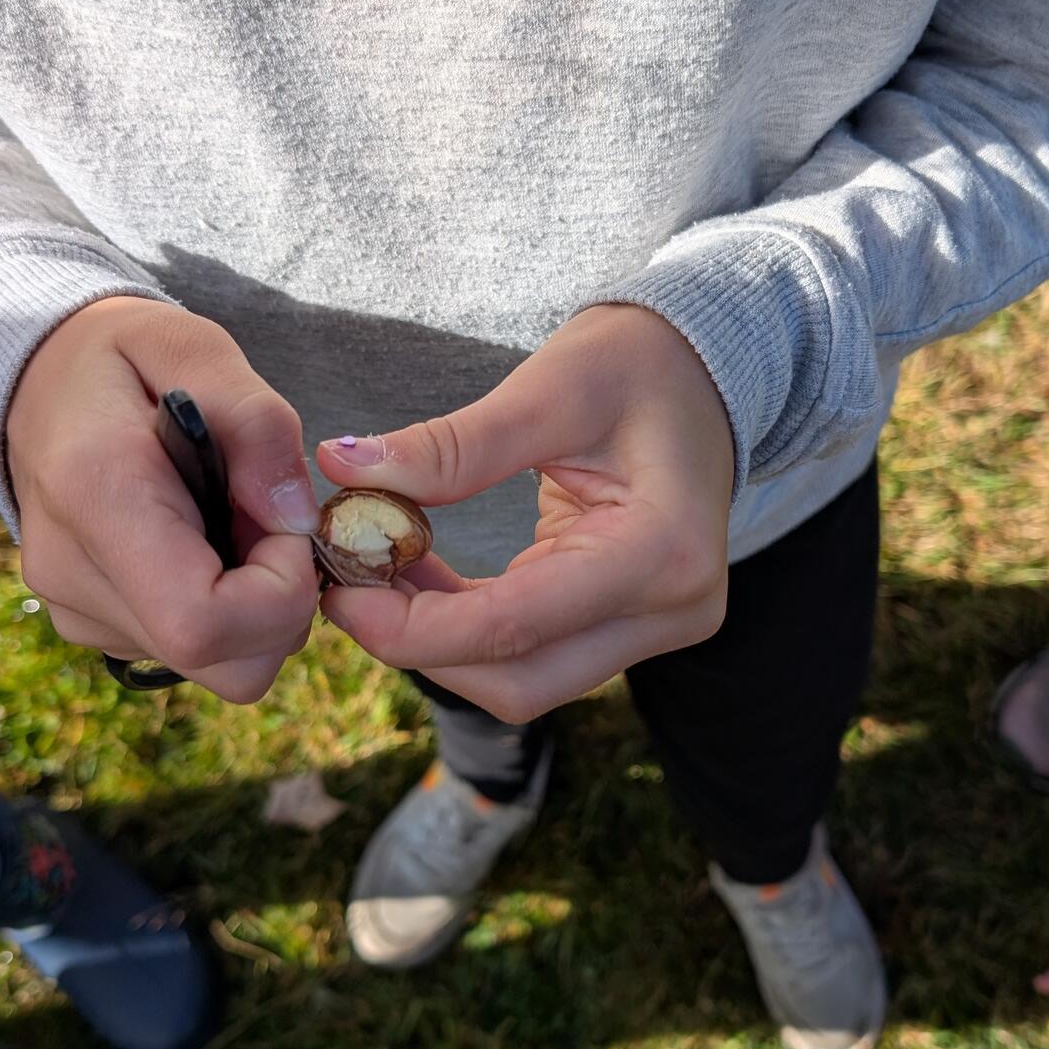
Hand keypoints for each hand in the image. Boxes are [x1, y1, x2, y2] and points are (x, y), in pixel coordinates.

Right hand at [8, 296, 319, 701]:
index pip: (203, 623)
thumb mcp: (193, 348)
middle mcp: (72, 573)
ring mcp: (75, 611)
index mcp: (97, 498)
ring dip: (258, 607)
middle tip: (269, 524)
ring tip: (230, 522)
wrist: (33, 380)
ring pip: (220, 666)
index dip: (280, 593)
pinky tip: (204, 543)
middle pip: (227, 665)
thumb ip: (258, 424)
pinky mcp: (90, 625)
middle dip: (285, 608)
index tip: (286, 526)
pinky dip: (226, 610)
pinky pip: (193, 652)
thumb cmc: (123, 358)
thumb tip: (297, 520)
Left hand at [315, 304, 733, 723]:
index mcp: (662, 553)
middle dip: (420, 648)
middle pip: (519, 684)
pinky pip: (533, 654)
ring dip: (439, 643)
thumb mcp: (552, 386)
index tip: (339, 589)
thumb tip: (343, 469)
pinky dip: (467, 629)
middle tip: (346, 585)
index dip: (413, 626)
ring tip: (376, 571)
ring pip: (523, 682)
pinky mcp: (630, 627)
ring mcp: (655, 628)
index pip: (516, 627)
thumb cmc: (642, 364)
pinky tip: (419, 576)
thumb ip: (452, 445)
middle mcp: (671, 611)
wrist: (710, 371)